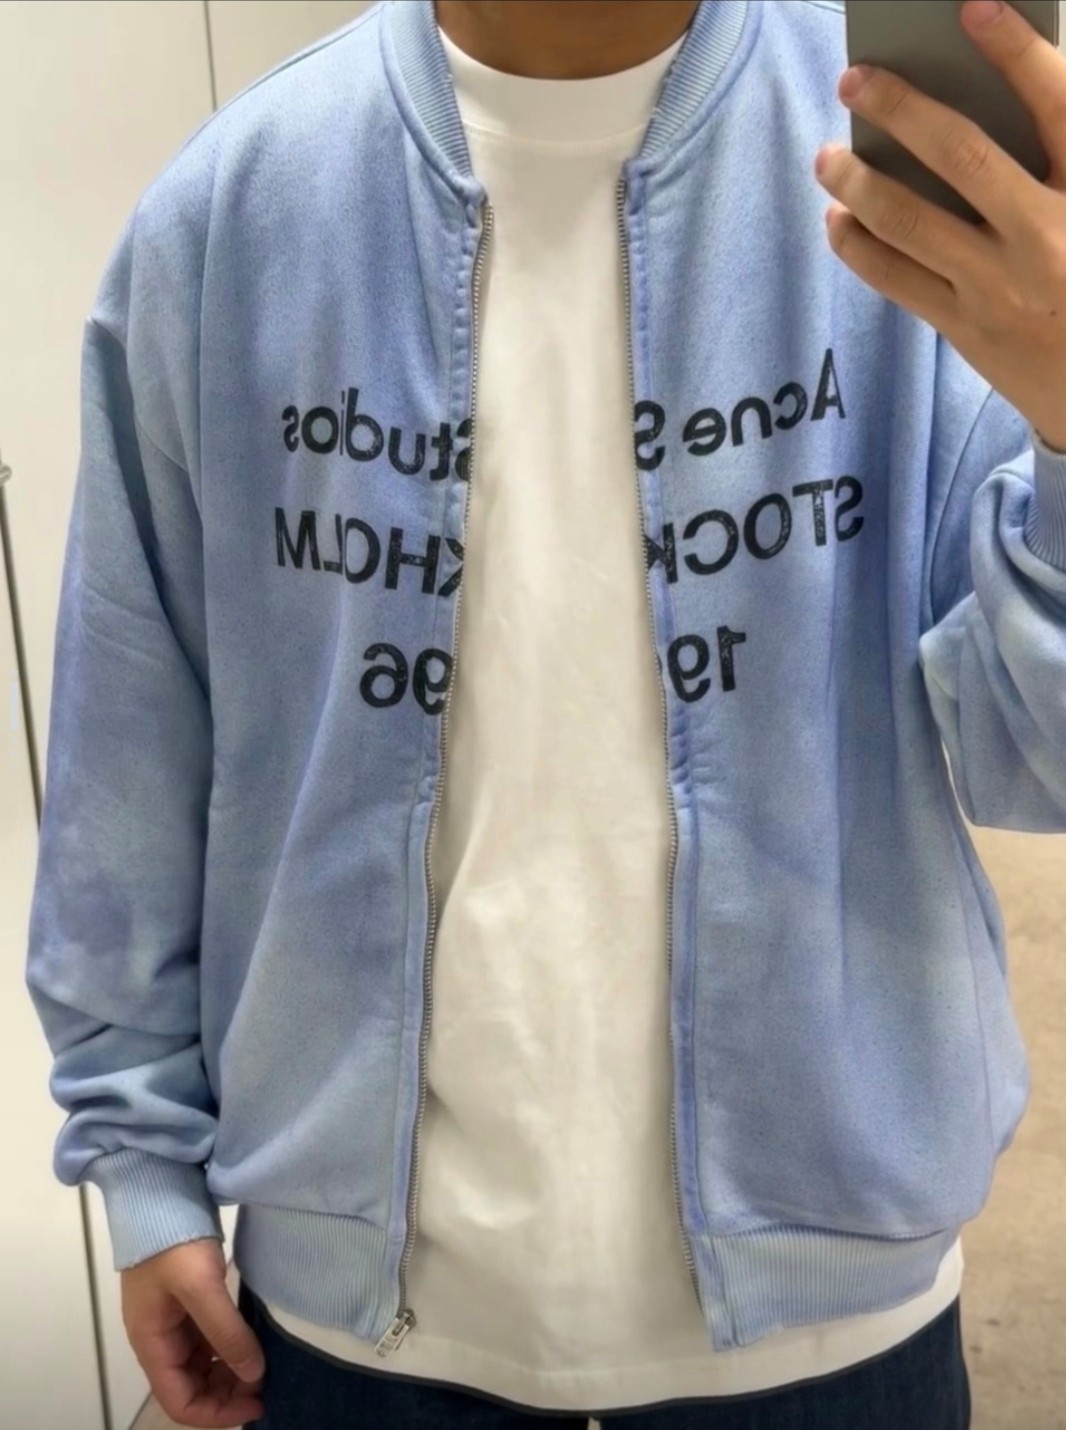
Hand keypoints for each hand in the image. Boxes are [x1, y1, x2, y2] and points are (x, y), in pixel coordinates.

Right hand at [120, 1238, 264, 1427]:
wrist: (160, 1194)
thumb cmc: (174, 1242)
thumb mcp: (201, 1286)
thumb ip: (226, 1332)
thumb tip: (254, 1375)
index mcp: (152, 1344)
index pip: (180, 1402)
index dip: (217, 1413)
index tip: (257, 1404)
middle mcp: (159, 1340)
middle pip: (191, 1387)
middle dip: (227, 1394)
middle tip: (266, 1383)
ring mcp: (172, 1321)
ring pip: (201, 1365)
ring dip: (229, 1372)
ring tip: (262, 1364)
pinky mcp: (186, 1302)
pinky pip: (206, 1340)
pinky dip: (227, 1347)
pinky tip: (250, 1340)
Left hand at [814, 0, 1065, 452]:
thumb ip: (1058, 161)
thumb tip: (999, 109)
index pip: (1059, 104)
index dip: (1016, 52)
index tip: (974, 8)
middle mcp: (1045, 236)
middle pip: (963, 156)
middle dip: (901, 109)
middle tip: (855, 79)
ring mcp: (999, 287)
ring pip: (911, 222)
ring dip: (858, 183)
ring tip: (826, 157)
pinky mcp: (966, 329)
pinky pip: (897, 280)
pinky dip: (859, 247)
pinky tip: (838, 222)